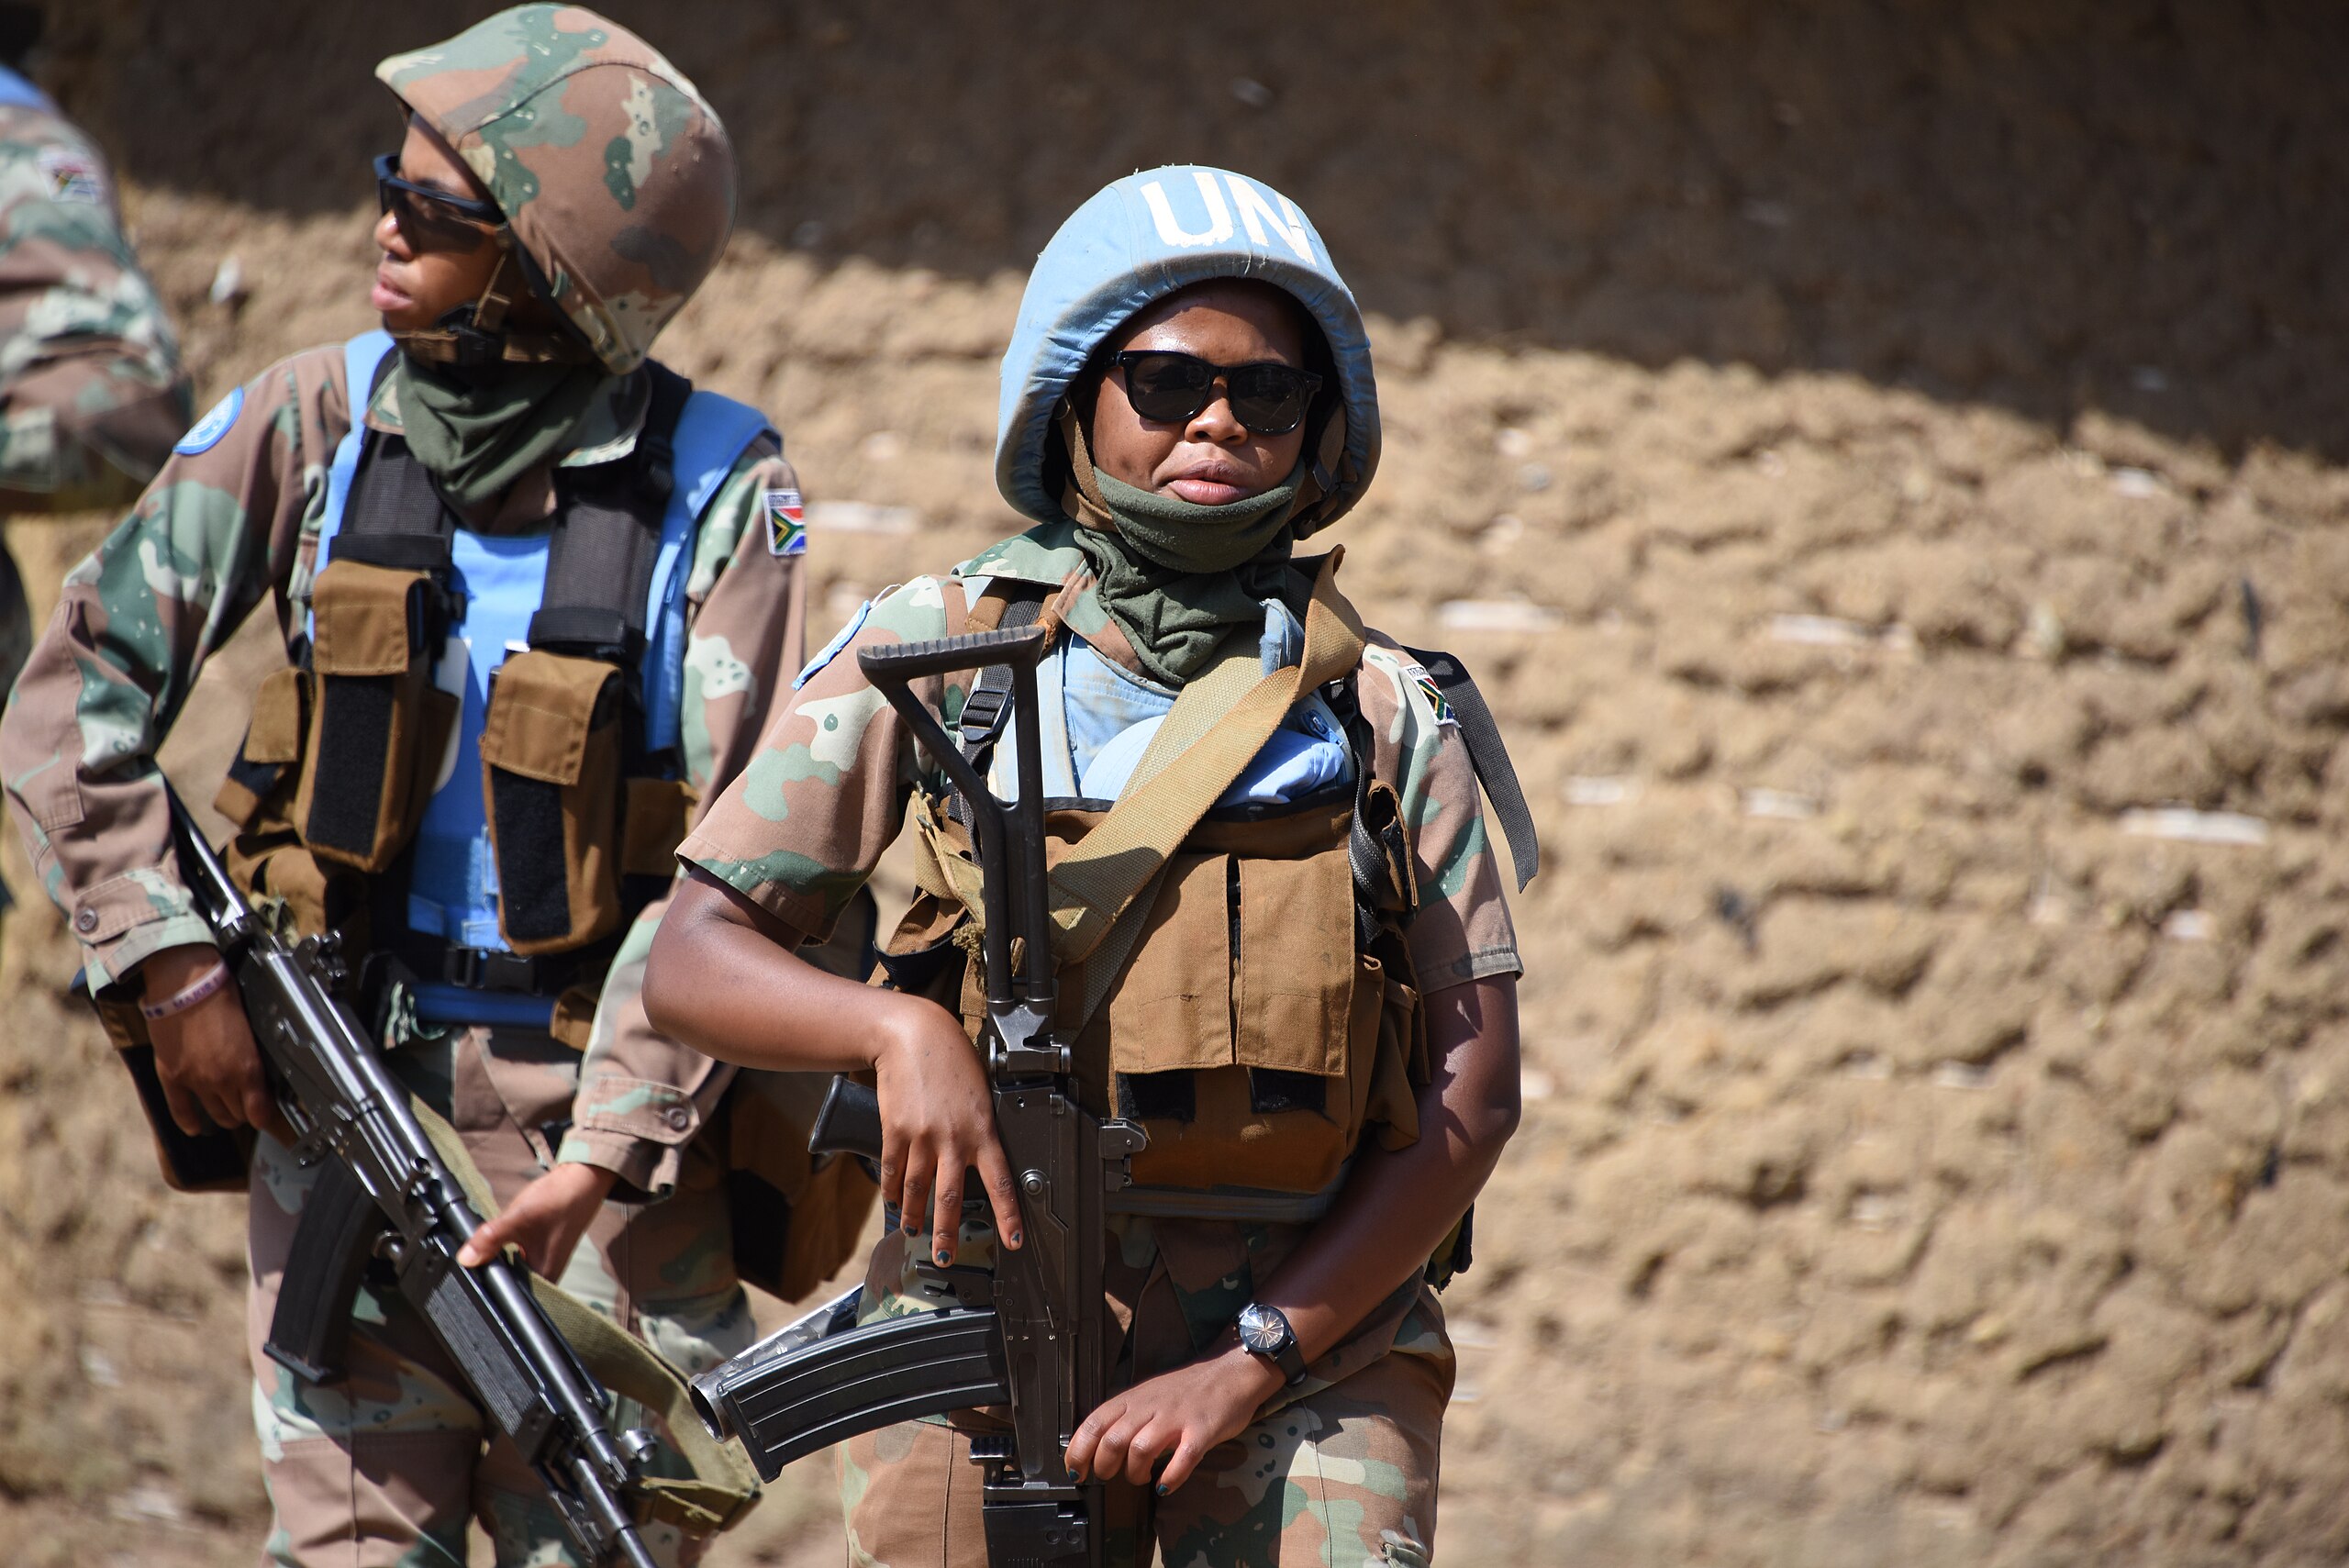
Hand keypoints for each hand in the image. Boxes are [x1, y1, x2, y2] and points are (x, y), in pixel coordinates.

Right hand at [143, 943, 278, 1136]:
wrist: (185, 983)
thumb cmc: (222, 995)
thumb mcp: (251, 1028)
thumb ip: (253, 1055)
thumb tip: (259, 1073)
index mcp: (248, 1067)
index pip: (261, 1111)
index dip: (267, 1117)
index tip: (270, 1117)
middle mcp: (223, 1080)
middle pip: (239, 1113)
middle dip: (246, 1111)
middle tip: (248, 1104)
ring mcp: (195, 1081)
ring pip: (215, 1115)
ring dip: (224, 1115)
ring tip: (228, 1110)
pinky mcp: (171, 1076)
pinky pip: (180, 1109)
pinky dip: (189, 1122)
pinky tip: (195, 1128)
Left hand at [457, 1162, 616, 1276]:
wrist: (581, 1178)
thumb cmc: (559, 1199)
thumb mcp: (519, 1217)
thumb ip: (491, 1238)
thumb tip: (465, 1259)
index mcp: (544, 1278)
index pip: (506, 1294)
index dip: (485, 1283)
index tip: (467, 1273)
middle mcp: (546, 1276)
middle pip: (506, 1282)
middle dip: (489, 1269)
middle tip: (474, 1255)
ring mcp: (543, 1263)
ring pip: (509, 1269)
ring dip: (496, 1258)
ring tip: (487, 1245)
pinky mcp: (540, 1251)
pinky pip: (515, 1258)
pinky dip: (505, 1250)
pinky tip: (500, 1239)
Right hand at [869, 994, 1022, 1263]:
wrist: (913, 1035)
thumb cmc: (952, 1059)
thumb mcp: (979, 1093)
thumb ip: (979, 1128)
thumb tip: (977, 1160)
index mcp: (982, 1129)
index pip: (1000, 1181)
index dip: (1008, 1215)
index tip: (1013, 1240)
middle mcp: (953, 1138)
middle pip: (951, 1198)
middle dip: (947, 1233)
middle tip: (945, 1257)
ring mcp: (922, 1136)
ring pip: (918, 1189)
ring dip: (915, 1215)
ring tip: (914, 1231)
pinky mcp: (895, 1130)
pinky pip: (894, 1170)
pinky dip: (893, 1189)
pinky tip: (895, 1201)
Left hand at [1065, 1341, 1282, 1494]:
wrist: (1230, 1372)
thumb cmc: (1187, 1389)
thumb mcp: (1148, 1395)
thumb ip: (1126, 1417)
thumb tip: (1098, 1447)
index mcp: (1133, 1399)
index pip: (1094, 1423)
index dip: (1078, 1451)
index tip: (1075, 1472)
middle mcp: (1151, 1407)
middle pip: (1113, 1439)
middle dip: (1104, 1466)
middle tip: (1108, 1477)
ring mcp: (1177, 1418)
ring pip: (1141, 1448)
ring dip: (1135, 1472)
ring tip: (1142, 1478)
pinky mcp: (1202, 1431)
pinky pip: (1183, 1458)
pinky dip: (1171, 1477)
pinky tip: (1166, 1486)